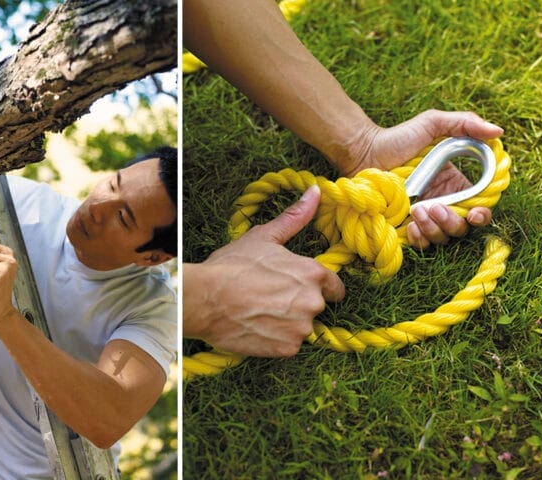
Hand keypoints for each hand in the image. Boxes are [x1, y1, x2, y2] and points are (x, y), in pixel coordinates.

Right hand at [184, 185, 344, 356]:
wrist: (206, 299)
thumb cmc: (233, 265)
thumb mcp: (264, 237)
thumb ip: (295, 217)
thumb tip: (316, 192)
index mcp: (313, 274)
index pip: (335, 288)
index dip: (319, 287)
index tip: (302, 287)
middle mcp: (313, 302)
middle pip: (315, 307)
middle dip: (298, 303)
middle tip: (270, 296)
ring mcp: (301, 329)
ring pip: (301, 327)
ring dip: (287, 322)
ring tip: (260, 311)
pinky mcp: (287, 349)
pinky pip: (288, 345)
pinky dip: (276, 339)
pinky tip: (257, 326)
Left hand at [343, 110, 503, 248]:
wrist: (364, 152)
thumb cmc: (397, 138)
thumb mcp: (432, 124)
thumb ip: (464, 123)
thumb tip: (498, 131)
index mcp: (455, 184)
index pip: (479, 207)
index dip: (482, 214)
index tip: (475, 212)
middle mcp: (443, 203)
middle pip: (462, 227)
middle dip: (453, 222)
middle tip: (434, 207)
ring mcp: (423, 217)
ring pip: (443, 237)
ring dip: (434, 228)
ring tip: (416, 210)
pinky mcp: (404, 227)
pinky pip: (421, 243)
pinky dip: (420, 239)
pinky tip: (411, 226)